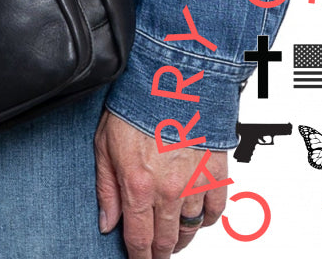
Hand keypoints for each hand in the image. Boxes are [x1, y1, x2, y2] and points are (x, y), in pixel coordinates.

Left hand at [94, 110, 227, 256]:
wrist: (171, 79)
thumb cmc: (136, 105)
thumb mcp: (105, 144)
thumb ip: (107, 188)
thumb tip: (107, 222)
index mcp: (138, 185)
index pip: (139, 239)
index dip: (139, 258)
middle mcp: (169, 190)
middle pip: (167, 241)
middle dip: (159, 253)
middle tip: (155, 254)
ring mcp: (196, 183)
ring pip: (191, 229)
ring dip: (181, 237)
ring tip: (173, 236)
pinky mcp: (216, 172)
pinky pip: (216, 211)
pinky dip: (207, 218)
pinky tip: (196, 214)